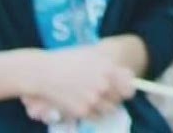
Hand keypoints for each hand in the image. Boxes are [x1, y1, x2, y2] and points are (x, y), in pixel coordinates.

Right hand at [18, 46, 134, 122]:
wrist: (42, 72)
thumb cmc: (67, 61)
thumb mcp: (92, 56)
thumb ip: (110, 66)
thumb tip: (128, 76)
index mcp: (108, 69)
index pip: (130, 86)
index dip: (127, 88)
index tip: (124, 89)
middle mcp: (104, 85)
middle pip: (120, 99)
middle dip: (114, 96)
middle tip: (104, 93)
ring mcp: (93, 99)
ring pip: (110, 109)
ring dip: (105, 106)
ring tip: (94, 98)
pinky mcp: (82, 111)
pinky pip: (96, 117)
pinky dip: (93, 113)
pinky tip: (85, 104)